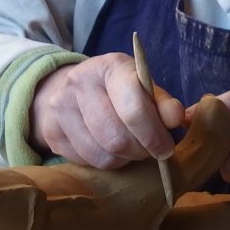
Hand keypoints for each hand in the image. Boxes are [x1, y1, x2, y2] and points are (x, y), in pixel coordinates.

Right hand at [29, 54, 184, 167]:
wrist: (70, 89)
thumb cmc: (118, 91)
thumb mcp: (143, 88)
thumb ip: (162, 103)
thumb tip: (177, 118)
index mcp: (111, 67)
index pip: (134, 107)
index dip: (154, 133)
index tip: (166, 147)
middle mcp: (80, 83)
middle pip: (117, 137)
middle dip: (141, 150)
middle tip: (150, 149)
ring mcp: (60, 107)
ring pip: (103, 155)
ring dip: (124, 159)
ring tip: (131, 148)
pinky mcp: (52, 132)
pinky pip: (87, 162)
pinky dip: (106, 162)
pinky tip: (110, 149)